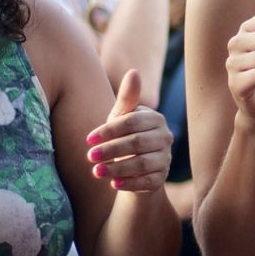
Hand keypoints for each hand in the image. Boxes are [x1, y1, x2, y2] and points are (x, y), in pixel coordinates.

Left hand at [86, 69, 172, 192]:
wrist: (135, 168)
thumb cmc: (125, 136)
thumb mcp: (121, 118)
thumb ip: (127, 98)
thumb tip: (134, 71)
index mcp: (155, 119)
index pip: (132, 122)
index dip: (109, 130)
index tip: (88, 139)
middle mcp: (165, 138)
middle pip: (136, 143)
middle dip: (111, 150)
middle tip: (90, 156)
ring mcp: (166, 159)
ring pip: (142, 163)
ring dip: (118, 168)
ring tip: (96, 172)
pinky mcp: (161, 179)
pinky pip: (147, 182)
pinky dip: (130, 183)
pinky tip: (113, 184)